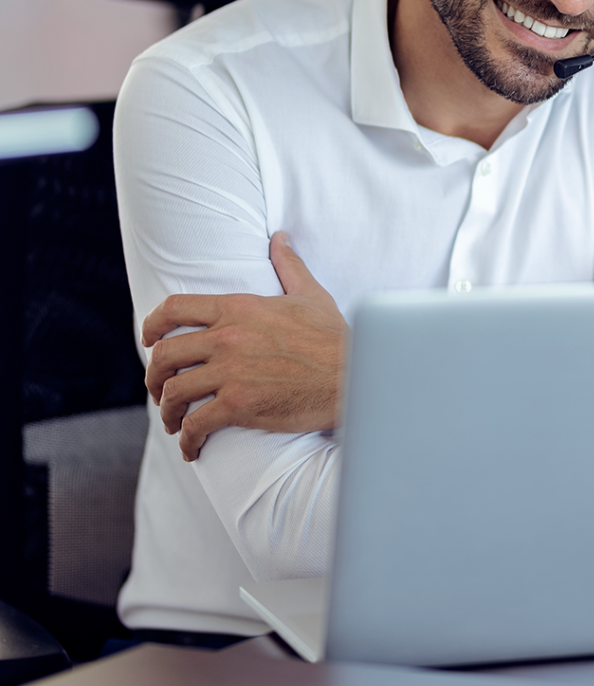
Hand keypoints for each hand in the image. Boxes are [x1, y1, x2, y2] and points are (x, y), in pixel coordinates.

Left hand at [142, 231, 347, 460]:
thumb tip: (280, 237)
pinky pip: (195, 424)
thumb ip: (288, 265)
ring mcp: (232, 372)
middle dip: (153, 376)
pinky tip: (192, 448)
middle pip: (165, 354)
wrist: (354, 376)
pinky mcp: (240, 405)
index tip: (148, 339)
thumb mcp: (310, 295)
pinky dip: (187, 440)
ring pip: (173, 392)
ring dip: (166, 411)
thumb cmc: (334, 337)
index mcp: (239, 307)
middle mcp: (228, 337)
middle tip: (160, 389)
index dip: (152, 325)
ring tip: (173, 422)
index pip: (175, 308)